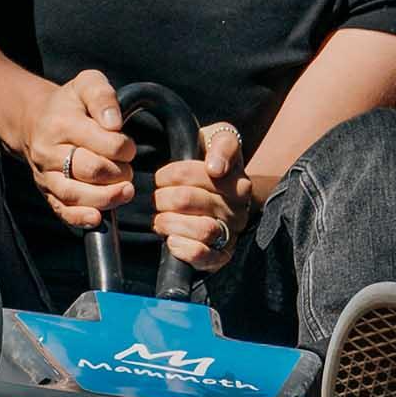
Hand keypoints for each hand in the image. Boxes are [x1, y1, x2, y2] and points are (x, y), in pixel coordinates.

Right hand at [20, 69, 135, 228]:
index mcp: (61, 123)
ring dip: (106, 198)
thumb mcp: (87, 83)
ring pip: (75, 194)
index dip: (124, 148)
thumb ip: (103, 96)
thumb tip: (114, 124)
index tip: (129, 147)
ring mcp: (46, 174)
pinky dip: (80, 218)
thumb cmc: (69, 103)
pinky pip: (61, 210)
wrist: (33, 119)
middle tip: (128, 168)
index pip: (103, 142)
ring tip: (126, 192)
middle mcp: (49, 151)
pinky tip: (98, 218)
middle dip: (118, 173)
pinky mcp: (47, 191)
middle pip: (91, 170)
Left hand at [152, 121, 251, 271]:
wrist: (224, 195)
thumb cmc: (212, 163)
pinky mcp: (223, 255)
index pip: (199, 173)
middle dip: (162, 198)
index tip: (162, 177)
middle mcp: (238, 207)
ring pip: (200, 229)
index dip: (170, 174)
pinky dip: (183, 249)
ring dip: (169, 223)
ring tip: (160, 219)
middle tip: (157, 198)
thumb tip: (216, 168)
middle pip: (187, 200)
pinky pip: (205, 256)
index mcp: (237, 179)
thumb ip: (223, 144)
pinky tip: (171, 240)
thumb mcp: (220, 141)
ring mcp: (232, 232)